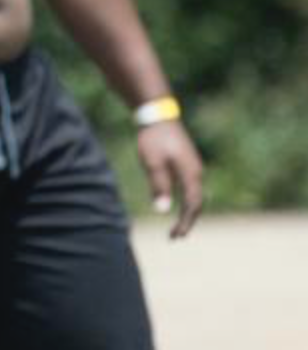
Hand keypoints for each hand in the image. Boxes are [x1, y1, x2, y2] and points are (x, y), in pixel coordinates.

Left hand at [137, 120, 203, 238]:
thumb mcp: (152, 162)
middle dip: (188, 221)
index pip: (192, 205)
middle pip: (197, 203)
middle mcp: (196, 171)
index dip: (185, 223)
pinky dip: (186, 200)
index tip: (175, 236)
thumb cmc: (153, 137)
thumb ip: (159, 185)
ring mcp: (193, 166)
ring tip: (176, 227)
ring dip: (187, 212)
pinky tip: (176, 203)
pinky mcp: (187, 162)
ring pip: (195, 195)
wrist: (157, 113)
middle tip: (175, 236)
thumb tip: (162, 210)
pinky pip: (190, 187)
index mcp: (190, 173)